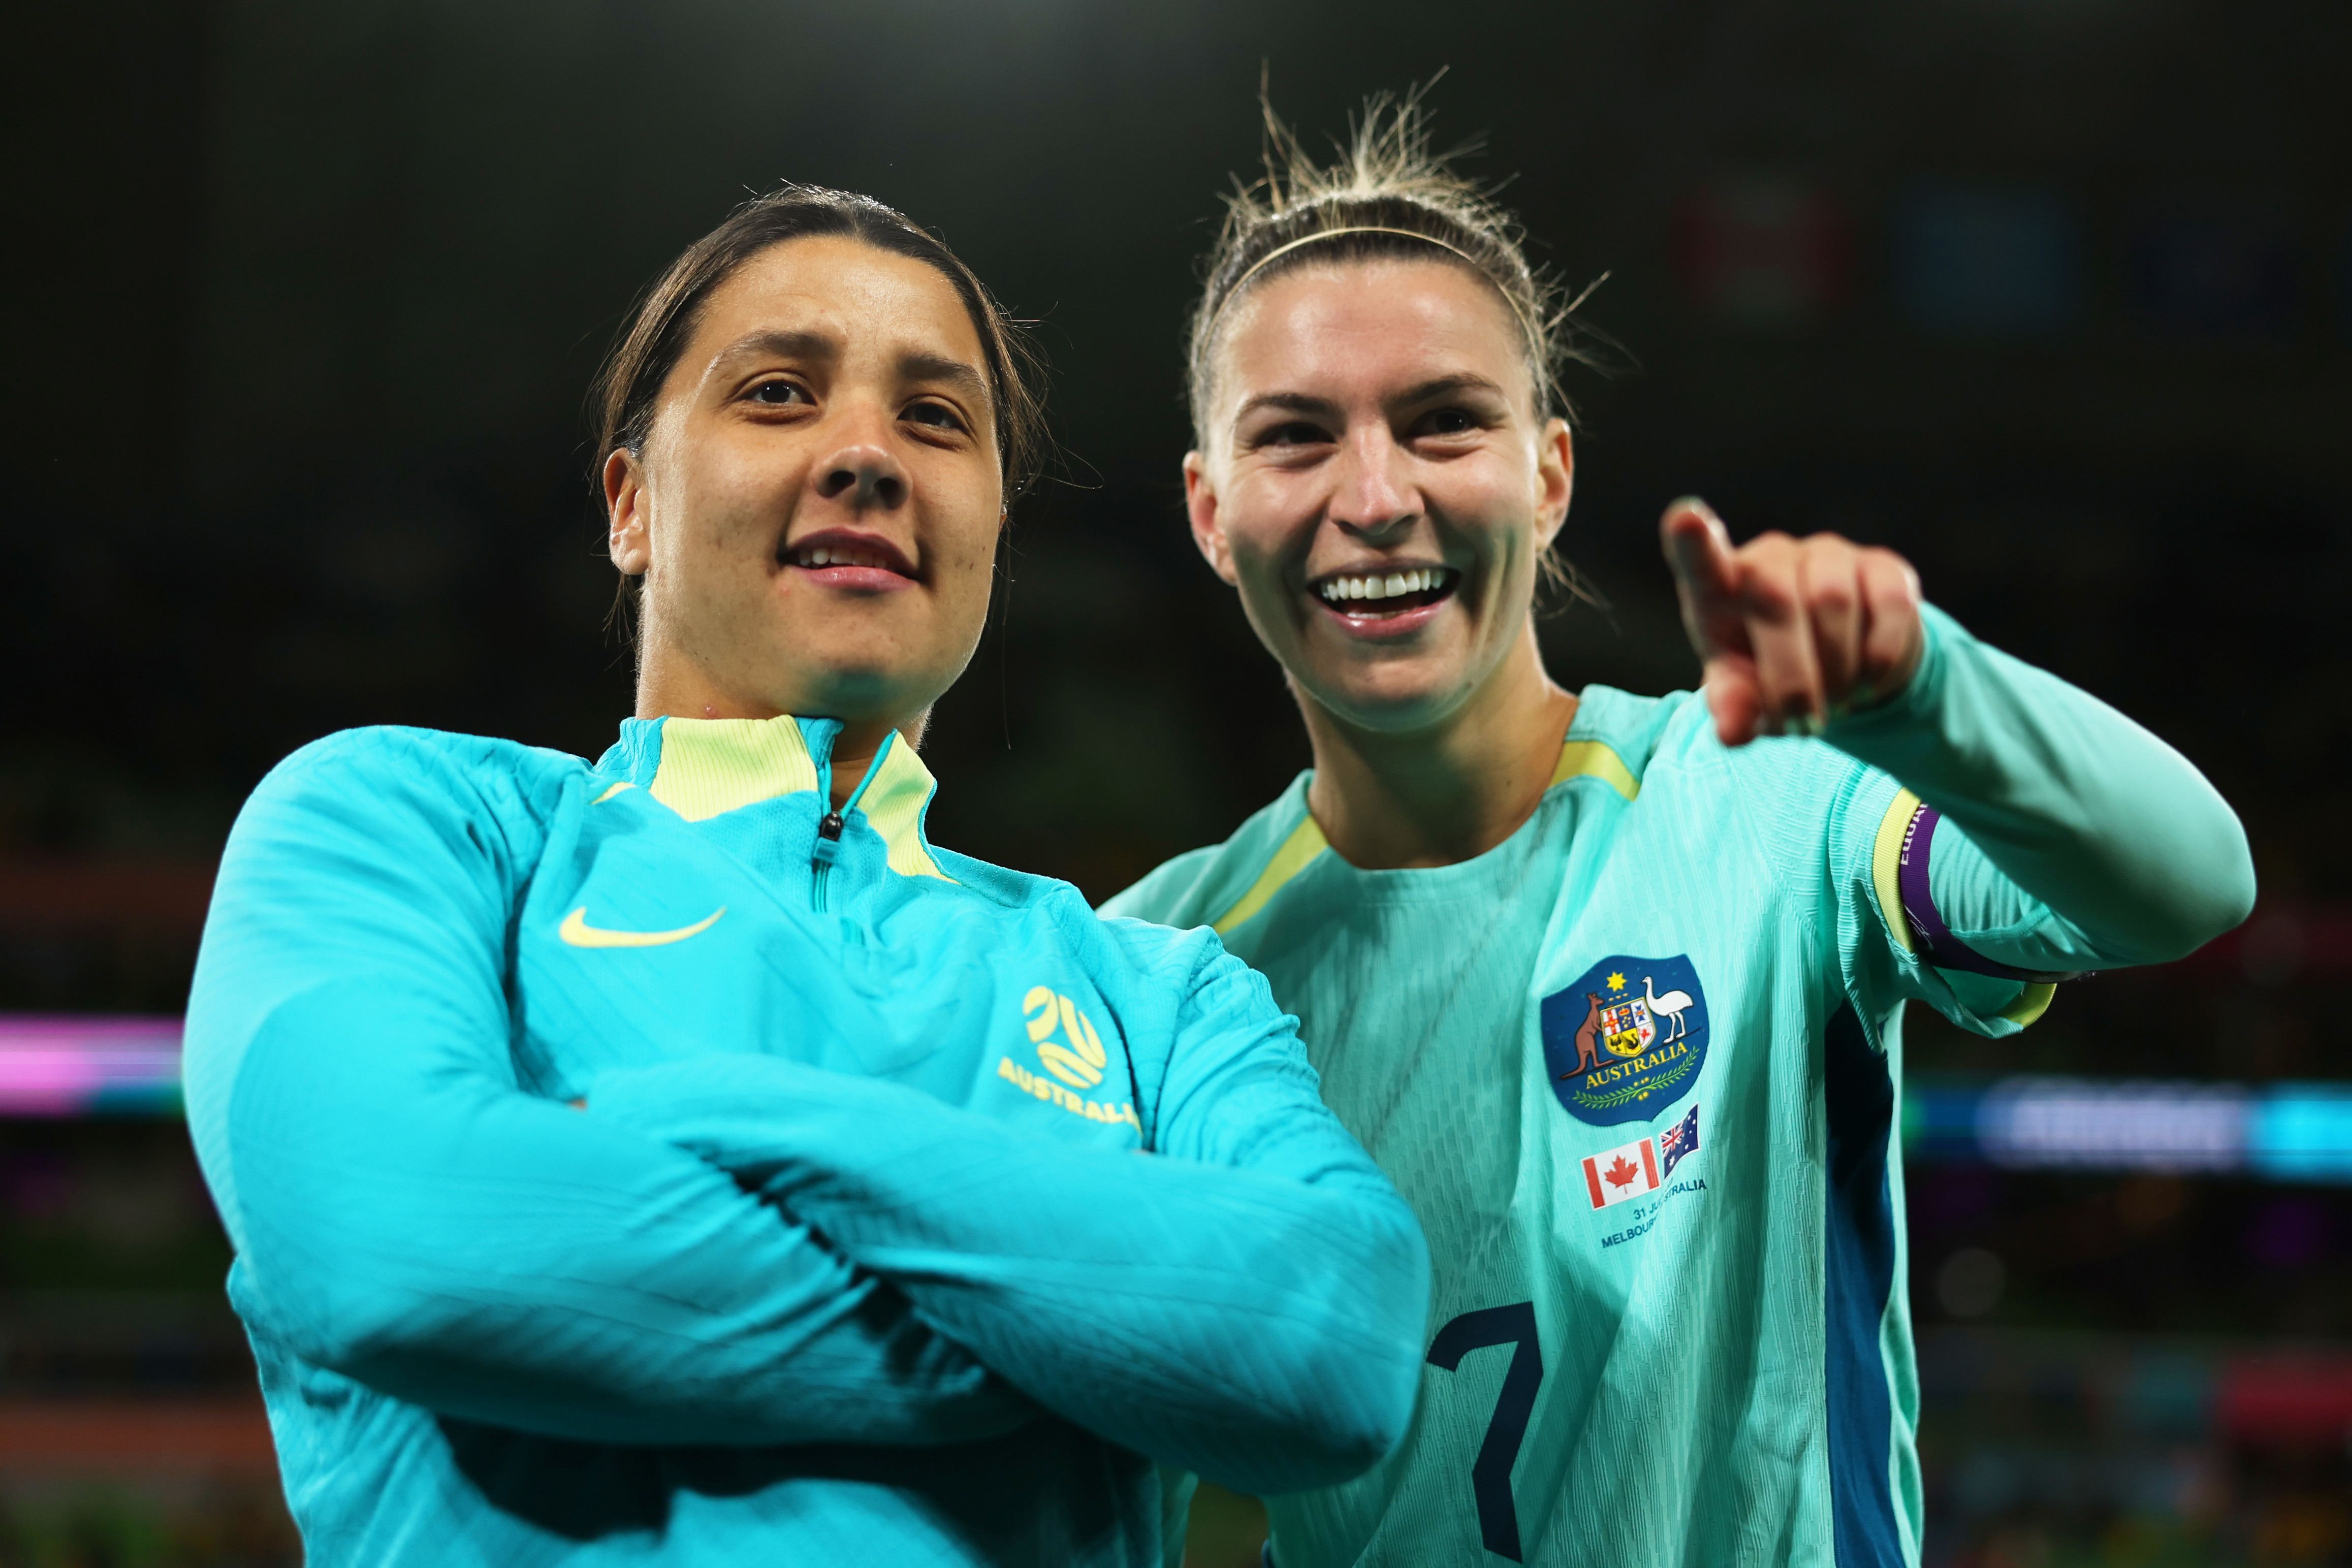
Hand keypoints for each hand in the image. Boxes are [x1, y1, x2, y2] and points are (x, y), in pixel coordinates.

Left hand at [1661, 498, 1923, 746]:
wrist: (1842, 670)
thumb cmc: (1770, 674)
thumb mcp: (1743, 694)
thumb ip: (1732, 706)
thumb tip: (1732, 733)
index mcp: (1720, 589)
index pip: (1701, 561)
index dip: (1693, 541)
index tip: (1686, 518)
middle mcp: (1770, 558)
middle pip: (1777, 601)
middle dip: (1791, 676)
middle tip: (1801, 721)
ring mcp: (1828, 554)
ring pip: (1834, 602)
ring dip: (1837, 671)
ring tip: (1833, 701)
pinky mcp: (1883, 566)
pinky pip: (1888, 606)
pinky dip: (1878, 659)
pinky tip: (1866, 680)